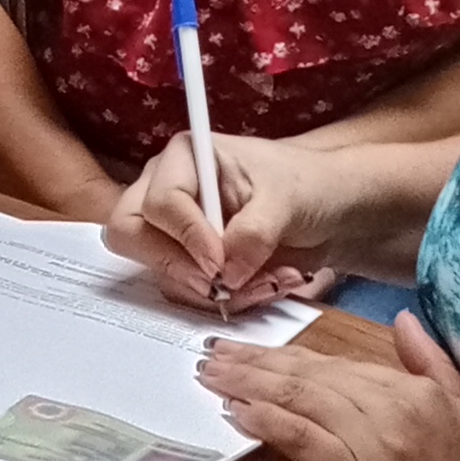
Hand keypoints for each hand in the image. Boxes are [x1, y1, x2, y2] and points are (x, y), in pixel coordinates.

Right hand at [110, 131, 352, 312]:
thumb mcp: (288, 199)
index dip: (186, 236)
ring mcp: (173, 232)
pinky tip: (258, 288)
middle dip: (175, 267)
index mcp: (186, 159)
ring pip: (157, 272)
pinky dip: (219, 302)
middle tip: (218, 284)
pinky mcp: (187, 265)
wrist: (328, 213)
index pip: (159, 202)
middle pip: (130, 234)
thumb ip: (255, 232)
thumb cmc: (306, 186)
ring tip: (262, 283)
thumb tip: (226, 273)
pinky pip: (181, 292)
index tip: (218, 261)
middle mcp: (167, 193)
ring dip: (207, 291)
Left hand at [200, 314, 459, 460]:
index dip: (291, 355)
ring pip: (304, 401)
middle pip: (315, 377)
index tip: (251, 350)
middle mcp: (401, 409)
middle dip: (258, 363)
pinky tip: (237, 413)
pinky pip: (307, 441)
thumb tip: (404, 322)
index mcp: (426, 393)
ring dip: (250, 385)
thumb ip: (439, 367)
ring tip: (211, 377)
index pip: (343, 365)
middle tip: (213, 355)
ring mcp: (382, 446)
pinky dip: (270, 423)